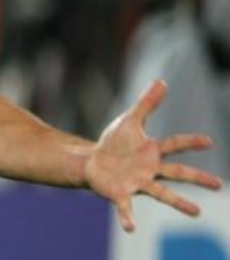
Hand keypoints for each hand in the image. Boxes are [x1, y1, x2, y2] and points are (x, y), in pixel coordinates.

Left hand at [85, 80, 222, 232]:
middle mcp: (150, 169)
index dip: (190, 142)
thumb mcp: (129, 121)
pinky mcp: (121, 194)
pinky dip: (128, 217)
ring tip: (196, 212)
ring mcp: (138, 183)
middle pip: (177, 172)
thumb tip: (161, 82)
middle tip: (218, 185)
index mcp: (153, 151)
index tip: (208, 141)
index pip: (175, 145)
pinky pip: (125, 207)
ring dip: (178, 202)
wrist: (94, 162)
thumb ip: (146, 104)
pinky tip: (131, 228)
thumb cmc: (115, 143)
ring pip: (161, 193)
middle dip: (197, 177)